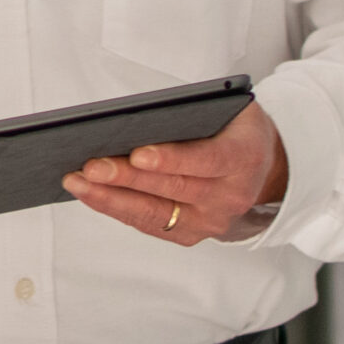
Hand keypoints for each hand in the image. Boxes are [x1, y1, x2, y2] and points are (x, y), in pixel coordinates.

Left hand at [63, 103, 287, 245]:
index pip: (206, 160)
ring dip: (112, 198)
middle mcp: (230, 195)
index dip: (171, 159)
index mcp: (244, 156)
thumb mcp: (231, 108)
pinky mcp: (193, 235)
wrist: (266, 169)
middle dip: (127, 179)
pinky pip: (150, 224)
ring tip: (78, 182)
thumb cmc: (237, 130)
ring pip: (155, 212)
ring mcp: (212, 221)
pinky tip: (92, 195)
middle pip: (172, 188)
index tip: (138, 154)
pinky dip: (118, 209)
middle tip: (91, 167)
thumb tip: (139, 116)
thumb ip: (196, 111)